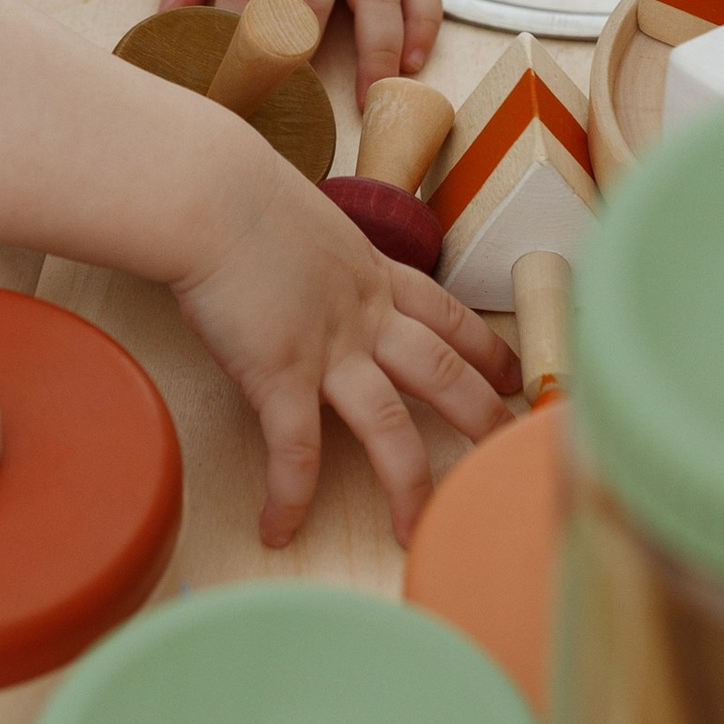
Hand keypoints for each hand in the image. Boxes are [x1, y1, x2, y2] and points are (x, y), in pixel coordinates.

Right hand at [171, 152, 518, 546]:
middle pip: (444, 374)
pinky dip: (290, 496)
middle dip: (484, 417)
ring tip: (420, 528)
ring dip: (410, 483)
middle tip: (511, 452)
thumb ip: (318, 256)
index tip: (513, 376)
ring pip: (392, 427)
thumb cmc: (237, 195)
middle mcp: (365, 317)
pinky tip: (279, 529)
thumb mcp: (304, 221)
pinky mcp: (280, 376)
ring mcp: (328, 350)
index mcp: (373, 275)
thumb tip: (300, 267)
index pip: (447, 315)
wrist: (210, 196)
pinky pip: (296, 451)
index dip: (486, 348)